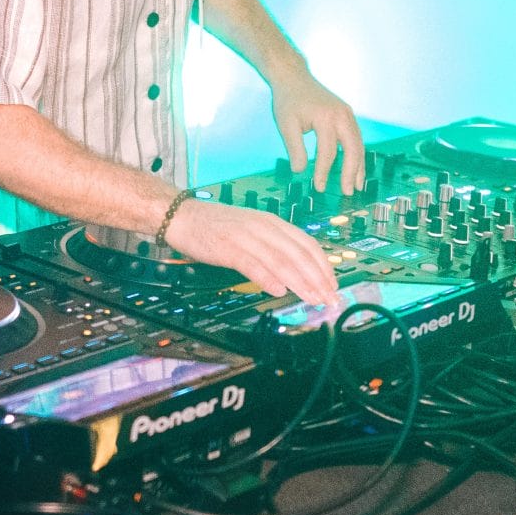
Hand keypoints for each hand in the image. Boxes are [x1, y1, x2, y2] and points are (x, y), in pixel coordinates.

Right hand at [166, 200, 339, 308]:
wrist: (182, 215)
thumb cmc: (215, 225)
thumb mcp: (252, 230)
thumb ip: (273, 247)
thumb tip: (294, 272)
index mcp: (272, 222)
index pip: (307, 244)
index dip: (324, 266)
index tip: (333, 285)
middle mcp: (263, 227)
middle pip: (299, 254)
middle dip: (318, 279)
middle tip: (329, 299)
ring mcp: (246, 236)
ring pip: (281, 261)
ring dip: (301, 283)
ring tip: (313, 299)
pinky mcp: (228, 247)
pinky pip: (253, 264)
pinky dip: (268, 278)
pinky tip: (279, 291)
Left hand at [273, 70, 364, 193]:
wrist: (294, 77)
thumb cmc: (288, 100)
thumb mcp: (286, 125)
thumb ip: (295, 149)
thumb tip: (300, 172)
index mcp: (326, 117)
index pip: (327, 151)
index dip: (323, 171)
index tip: (318, 187)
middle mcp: (342, 115)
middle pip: (352, 149)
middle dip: (351, 172)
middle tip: (348, 192)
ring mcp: (347, 114)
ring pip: (358, 144)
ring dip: (358, 166)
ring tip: (356, 185)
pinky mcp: (347, 115)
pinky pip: (355, 138)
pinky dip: (356, 154)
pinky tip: (354, 168)